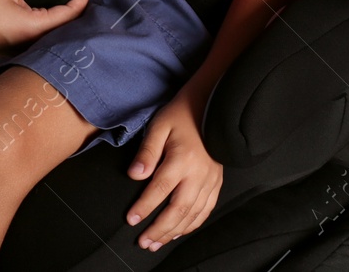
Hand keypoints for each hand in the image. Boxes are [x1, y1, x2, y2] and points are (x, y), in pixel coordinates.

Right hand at [0, 0, 89, 58]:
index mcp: (32, 29)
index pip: (71, 14)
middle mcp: (27, 45)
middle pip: (61, 27)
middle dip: (69, 6)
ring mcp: (14, 51)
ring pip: (45, 34)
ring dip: (52, 16)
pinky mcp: (3, 50)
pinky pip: (28, 38)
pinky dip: (35, 24)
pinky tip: (29, 9)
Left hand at [124, 91, 222, 251]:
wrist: (210, 106)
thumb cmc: (180, 115)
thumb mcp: (158, 127)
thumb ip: (147, 152)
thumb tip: (135, 175)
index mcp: (181, 160)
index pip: (159, 190)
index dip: (144, 207)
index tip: (131, 220)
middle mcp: (197, 174)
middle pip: (177, 209)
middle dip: (159, 229)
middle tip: (143, 241)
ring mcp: (209, 180)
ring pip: (192, 214)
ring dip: (173, 231)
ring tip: (157, 242)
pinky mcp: (216, 183)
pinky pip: (205, 210)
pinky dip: (192, 224)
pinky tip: (179, 231)